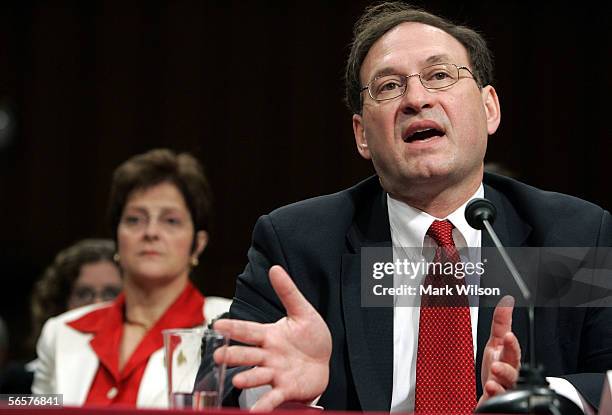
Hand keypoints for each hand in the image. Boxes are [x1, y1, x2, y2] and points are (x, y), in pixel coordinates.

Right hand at [213, 265, 331, 410]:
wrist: (326, 360)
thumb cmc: (310, 336)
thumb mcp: (302, 311)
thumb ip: (288, 292)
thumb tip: (275, 268)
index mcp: (269, 335)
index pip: (249, 330)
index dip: (234, 328)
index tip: (217, 325)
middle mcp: (268, 355)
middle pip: (248, 354)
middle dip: (233, 356)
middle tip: (219, 357)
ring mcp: (276, 373)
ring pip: (258, 376)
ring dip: (248, 379)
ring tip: (238, 381)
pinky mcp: (286, 389)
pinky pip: (273, 398)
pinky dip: (263, 406)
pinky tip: (255, 412)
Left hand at [477, 295, 521, 406]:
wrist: (493, 393)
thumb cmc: (496, 367)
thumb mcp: (496, 342)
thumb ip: (501, 322)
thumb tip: (507, 300)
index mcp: (509, 359)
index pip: (513, 351)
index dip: (511, 344)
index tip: (508, 336)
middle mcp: (510, 375)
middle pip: (512, 372)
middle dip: (507, 369)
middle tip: (497, 365)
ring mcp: (505, 389)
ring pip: (508, 388)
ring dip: (501, 384)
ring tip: (493, 380)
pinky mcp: (496, 402)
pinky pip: (497, 401)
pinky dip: (494, 396)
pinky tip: (489, 391)